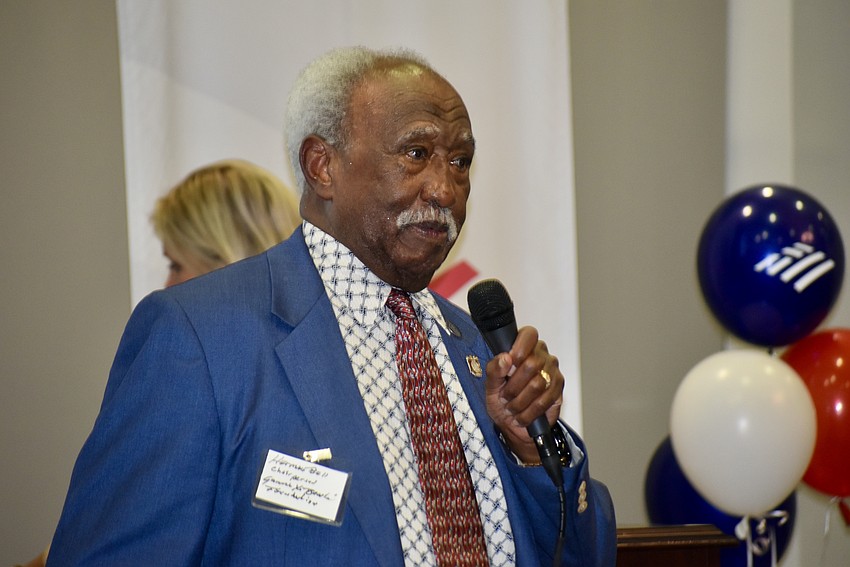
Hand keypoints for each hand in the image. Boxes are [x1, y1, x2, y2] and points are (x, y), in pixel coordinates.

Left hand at [484, 326, 563, 463]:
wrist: (512, 425)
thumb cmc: (501, 400)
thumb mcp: (491, 385)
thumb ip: (494, 369)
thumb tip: (505, 358)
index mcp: (524, 347)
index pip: (528, 334)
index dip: (518, 351)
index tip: (508, 367)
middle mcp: (541, 355)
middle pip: (531, 364)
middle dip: (513, 386)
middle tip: (505, 395)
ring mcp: (552, 372)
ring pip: (537, 384)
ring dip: (520, 401)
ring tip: (513, 407)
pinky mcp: (558, 390)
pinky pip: (545, 400)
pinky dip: (529, 411)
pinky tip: (523, 414)